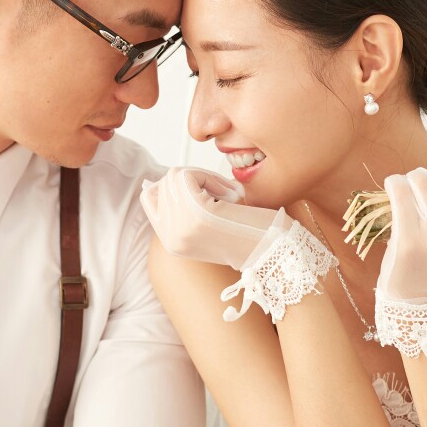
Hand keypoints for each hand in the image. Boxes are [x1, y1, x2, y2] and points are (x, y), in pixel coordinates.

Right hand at [140, 166, 289, 270]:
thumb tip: (170, 178)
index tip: (203, 190)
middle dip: (193, 178)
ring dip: (205, 176)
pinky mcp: (195, 213)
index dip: (173, 185)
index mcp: (172, 243)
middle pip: (163, 183)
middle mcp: (171, 238)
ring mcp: (180, 226)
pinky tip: (232, 196)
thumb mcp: (211, 225)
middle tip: (223, 194)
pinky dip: (212, 177)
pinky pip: (188, 175)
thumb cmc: (252, 232)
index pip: (149, 198)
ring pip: (175, 176)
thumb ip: (186, 209)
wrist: (277, 251)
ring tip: (228, 196)